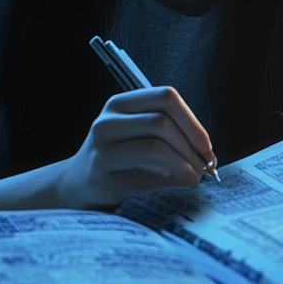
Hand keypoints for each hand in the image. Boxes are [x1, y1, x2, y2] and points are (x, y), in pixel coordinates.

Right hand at [0, 87, 215, 212]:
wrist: (75, 186)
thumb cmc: (118, 158)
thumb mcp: (135, 133)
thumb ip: (167, 131)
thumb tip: (206, 151)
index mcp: (119, 103)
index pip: (165, 97)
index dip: (193, 121)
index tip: (207, 146)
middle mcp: (107, 121)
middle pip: (162, 122)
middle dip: (192, 147)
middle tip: (204, 167)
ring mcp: (100, 149)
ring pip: (155, 147)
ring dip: (184, 165)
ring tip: (194, 178)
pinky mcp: (101, 177)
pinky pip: (145, 176)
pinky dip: (170, 181)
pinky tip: (178, 185)